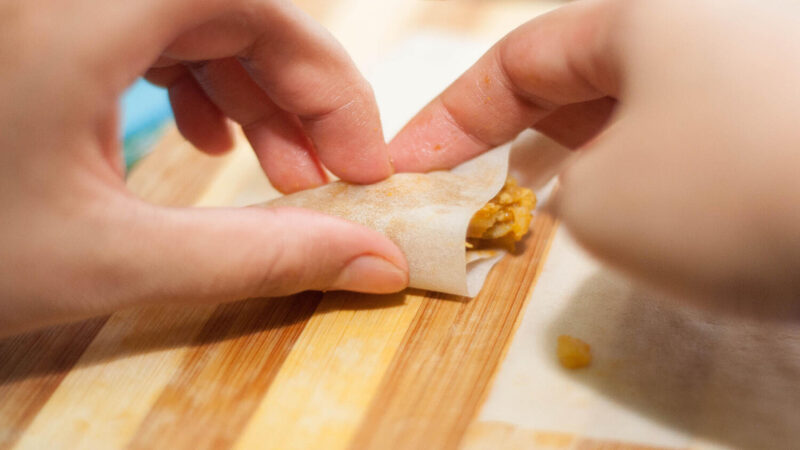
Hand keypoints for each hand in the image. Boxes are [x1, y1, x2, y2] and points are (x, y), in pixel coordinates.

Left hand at [0, 0, 406, 336]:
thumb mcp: (110, 258)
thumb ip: (259, 258)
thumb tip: (374, 260)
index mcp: (82, 8)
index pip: (260, 4)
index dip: (329, 84)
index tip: (360, 165)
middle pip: (233, 8)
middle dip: (296, 94)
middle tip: (321, 180)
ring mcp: (54, 5)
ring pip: (195, 16)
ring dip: (251, 91)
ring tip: (275, 173)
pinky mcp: (42, 25)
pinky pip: (147, 26)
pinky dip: (195, 81)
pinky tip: (204, 142)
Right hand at [389, 0, 799, 309]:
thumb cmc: (736, 191)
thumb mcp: (602, 203)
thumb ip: (560, 193)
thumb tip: (585, 190)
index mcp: (647, 13)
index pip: (517, 62)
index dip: (449, 121)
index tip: (403, 170)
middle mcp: (704, 27)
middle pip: (576, 84)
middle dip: (513, 147)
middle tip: (470, 205)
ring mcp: (750, 72)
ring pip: (635, 118)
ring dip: (581, 171)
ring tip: (541, 223)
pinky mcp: (783, 123)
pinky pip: (690, 143)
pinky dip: (647, 183)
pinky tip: (637, 226)